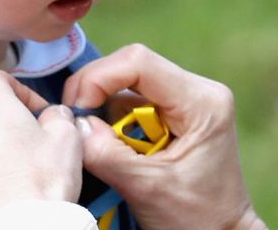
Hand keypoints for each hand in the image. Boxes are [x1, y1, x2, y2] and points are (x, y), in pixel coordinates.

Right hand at [64, 44, 267, 229]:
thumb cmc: (196, 218)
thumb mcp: (148, 189)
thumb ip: (107, 154)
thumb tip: (75, 125)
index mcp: (202, 102)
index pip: (139, 63)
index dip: (99, 78)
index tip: (77, 109)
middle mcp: (198, 91)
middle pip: (131, 67)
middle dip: (96, 91)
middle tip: (76, 124)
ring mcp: (187, 99)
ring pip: (128, 83)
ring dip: (104, 108)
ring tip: (96, 142)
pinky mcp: (175, 111)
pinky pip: (132, 101)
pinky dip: (113, 119)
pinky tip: (111, 144)